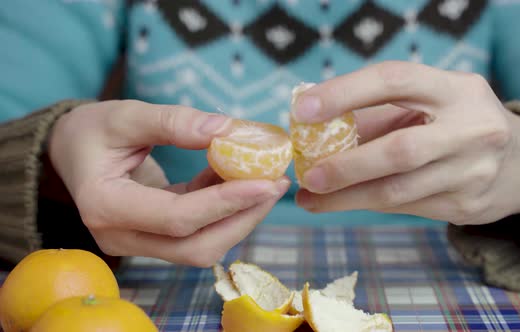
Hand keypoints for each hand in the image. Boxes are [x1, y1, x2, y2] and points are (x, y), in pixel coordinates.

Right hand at [49, 100, 289, 265]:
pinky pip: (196, 232)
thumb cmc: (91, 130)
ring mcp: (137, 242)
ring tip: (267, 181)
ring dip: (239, 217)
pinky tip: (239, 179)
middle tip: (276, 184)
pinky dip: (223, 208)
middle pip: (195, 246)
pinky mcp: (153, 237)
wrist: (69, 150)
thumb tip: (226, 129)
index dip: (226, 203)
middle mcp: (120, 236)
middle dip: (242, 218)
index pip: (177, 218)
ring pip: (200, 246)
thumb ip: (173, 121)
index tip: (267, 182)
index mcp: (105, 206)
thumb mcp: (125, 115)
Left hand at [293, 62, 519, 224]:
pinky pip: (405, 208)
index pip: (395, 81)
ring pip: (398, 191)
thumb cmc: (457, 124)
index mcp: (457, 89)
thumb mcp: (430, 104)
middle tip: (308, 174)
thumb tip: (312, 126)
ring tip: (310, 199)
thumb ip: (379, 112)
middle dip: (346, 166)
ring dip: (347, 197)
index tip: (303, 108)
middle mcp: (472, 129)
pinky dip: (368, 204)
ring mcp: (474, 172)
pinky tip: (342, 202)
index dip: (345, 92)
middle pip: (399, 150)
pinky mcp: (467, 206)